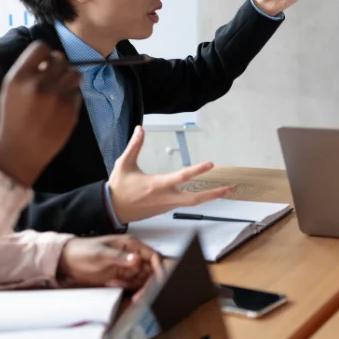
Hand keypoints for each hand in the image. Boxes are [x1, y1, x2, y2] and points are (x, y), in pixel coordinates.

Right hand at [0, 42, 80, 187]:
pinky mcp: (71, 110)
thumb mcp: (12, 90)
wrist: (21, 150)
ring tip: (59, 89)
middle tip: (52, 79)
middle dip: (58, 67)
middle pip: (61, 60)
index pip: (41, 48)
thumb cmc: (15, 118)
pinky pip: (77, 92)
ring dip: (69, 78)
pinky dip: (71, 95)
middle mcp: (39, 85)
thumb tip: (55, 56)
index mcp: (19, 78)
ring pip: (74, 73)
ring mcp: (57, 98)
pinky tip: (60, 106)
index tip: (45, 62)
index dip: (45, 53)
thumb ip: (30, 70)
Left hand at [58, 235, 161, 289]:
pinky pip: (132, 284)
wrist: (66, 260)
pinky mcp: (121, 277)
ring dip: (136, 286)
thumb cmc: (82, 251)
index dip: (159, 268)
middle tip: (140, 293)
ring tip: (118, 285)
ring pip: (143, 279)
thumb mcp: (100, 253)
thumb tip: (136, 259)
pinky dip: (126, 287)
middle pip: (150, 271)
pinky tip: (113, 284)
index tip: (159, 280)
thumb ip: (119, 257)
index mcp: (131, 245)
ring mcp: (127, 267)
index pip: (152, 256)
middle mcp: (132, 256)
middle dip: (148, 282)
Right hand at [108, 126, 228, 223]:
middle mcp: (165, 197)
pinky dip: (195, 199)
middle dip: (212, 194)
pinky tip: (204, 194)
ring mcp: (166, 206)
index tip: (211, 164)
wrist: (110, 210)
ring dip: (207, 197)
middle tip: (228, 189)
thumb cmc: (118, 187)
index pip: (182, 177)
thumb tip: (140, 128)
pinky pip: (183, 204)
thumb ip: (134, 146)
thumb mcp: (124, 164)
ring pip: (191, 203)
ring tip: (223, 191)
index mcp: (157, 184)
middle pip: (194, 199)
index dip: (197, 170)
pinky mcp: (164, 210)